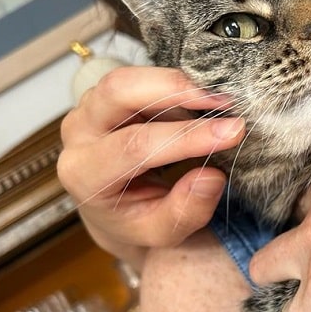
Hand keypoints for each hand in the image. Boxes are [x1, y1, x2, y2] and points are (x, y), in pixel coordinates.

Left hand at [58, 66, 244, 270]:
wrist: (113, 209)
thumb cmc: (136, 220)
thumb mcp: (161, 234)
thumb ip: (185, 212)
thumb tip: (212, 176)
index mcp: (85, 175)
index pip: (135, 146)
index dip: (186, 136)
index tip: (232, 132)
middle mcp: (78, 135)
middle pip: (118, 91)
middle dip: (176, 89)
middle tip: (225, 100)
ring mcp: (87, 109)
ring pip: (129, 78)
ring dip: (178, 84)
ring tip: (220, 102)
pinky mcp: (104, 95)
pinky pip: (139, 78)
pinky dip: (175, 85)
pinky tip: (203, 99)